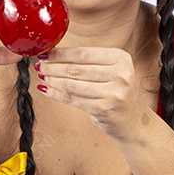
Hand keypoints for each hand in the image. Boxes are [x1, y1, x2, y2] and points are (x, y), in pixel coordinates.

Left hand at [32, 47, 150, 139]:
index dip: (61, 53)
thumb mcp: (112, 71)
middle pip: (76, 69)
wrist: (133, 121)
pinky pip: (73, 99)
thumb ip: (90, 62)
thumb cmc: (118, 93)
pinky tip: (48, 90)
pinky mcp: (104, 109)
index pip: (83, 53)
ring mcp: (113, 92)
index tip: (46, 53)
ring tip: (42, 77)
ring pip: (72, 84)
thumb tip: (55, 54)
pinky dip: (57, 94)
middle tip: (40, 66)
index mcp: (121, 58)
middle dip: (53, 67)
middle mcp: (120, 74)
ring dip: (52, 80)